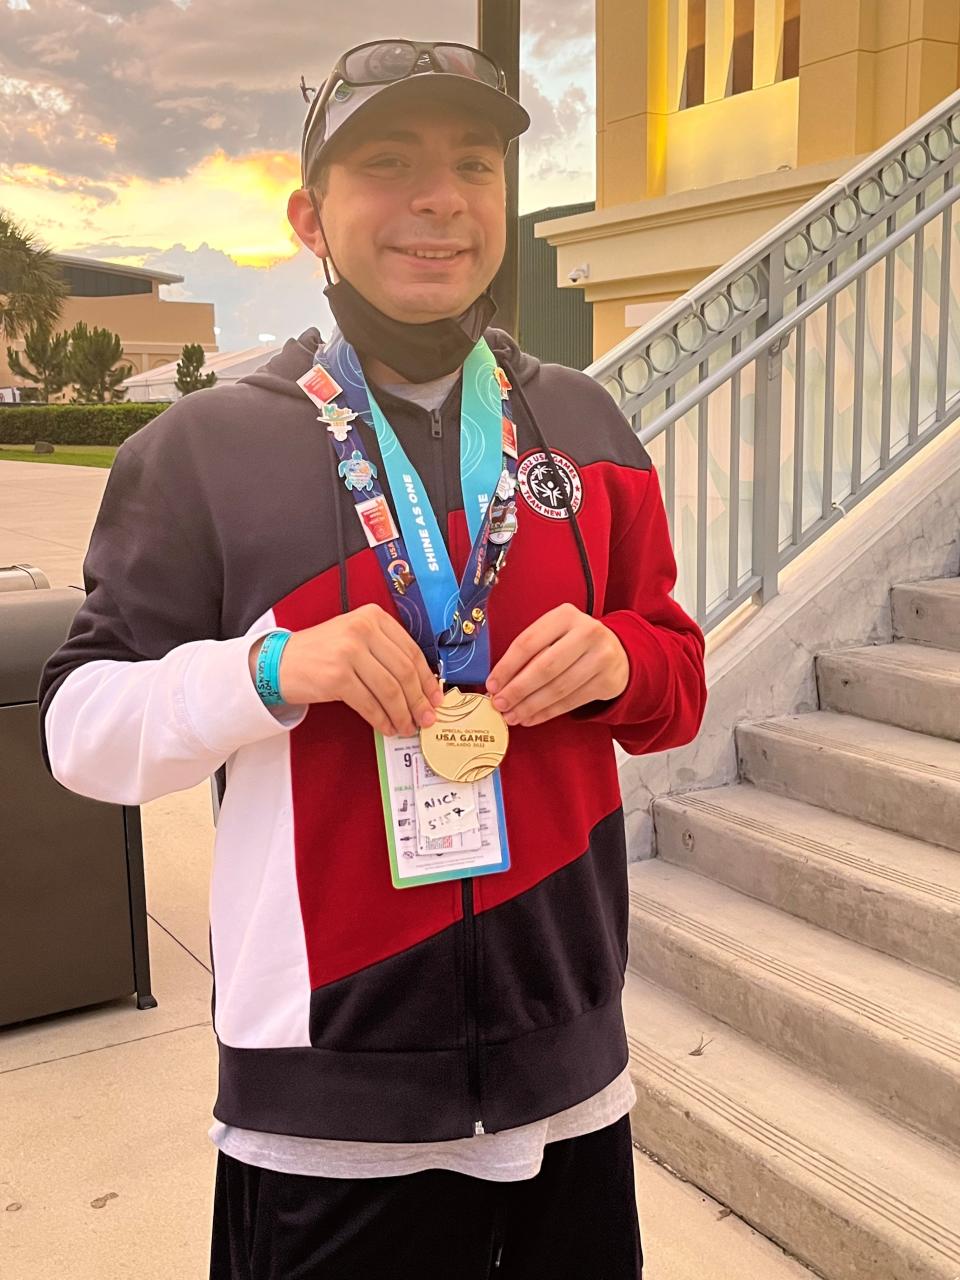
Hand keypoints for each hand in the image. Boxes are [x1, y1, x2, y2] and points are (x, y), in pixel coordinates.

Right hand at [248, 604, 443, 736]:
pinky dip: (382, 719)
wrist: (279, 662)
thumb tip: (422, 688)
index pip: (411, 651)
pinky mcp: (337, 676)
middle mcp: (362, 629)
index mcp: (373, 617)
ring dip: (402, 714)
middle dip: (418, 701)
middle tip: (425, 719)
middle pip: (404, 672)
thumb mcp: (356, 639)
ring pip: (390, 690)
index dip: (427, 679)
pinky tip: (386, 727)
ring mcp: (348, 652)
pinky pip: (370, 704)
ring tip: (406, 727)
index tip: (435, 698)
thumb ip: (386, 653)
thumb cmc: (322, 654)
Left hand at [485, 603, 628, 727]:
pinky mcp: (607, 681)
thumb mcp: (554, 634)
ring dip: (530, 706)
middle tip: (500, 704)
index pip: (528, 643)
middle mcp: (587, 632)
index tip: (492, 684)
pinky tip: (531, 717)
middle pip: (544, 667)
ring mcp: (601, 657)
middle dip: (517, 690)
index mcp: (565, 615)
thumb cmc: (574, 643)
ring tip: (512, 715)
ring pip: (557, 688)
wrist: (617, 651)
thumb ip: (530, 652)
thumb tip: (499, 683)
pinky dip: (547, 712)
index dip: (506, 667)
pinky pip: (570, 702)